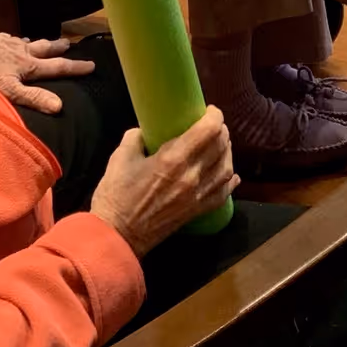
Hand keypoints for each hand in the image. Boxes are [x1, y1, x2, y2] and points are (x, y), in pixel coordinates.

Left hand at [0, 29, 94, 115]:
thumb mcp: (10, 89)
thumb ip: (33, 97)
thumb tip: (59, 106)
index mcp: (27, 66)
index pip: (57, 68)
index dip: (75, 68)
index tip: (92, 65)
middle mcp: (21, 52)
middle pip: (44, 49)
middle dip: (57, 48)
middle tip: (68, 44)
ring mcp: (6, 43)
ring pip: (26, 42)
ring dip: (37, 42)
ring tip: (42, 41)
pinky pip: (7, 38)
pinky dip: (13, 39)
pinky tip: (10, 39)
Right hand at [88, 109, 237, 255]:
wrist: (117, 236)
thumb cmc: (116, 196)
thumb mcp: (120, 158)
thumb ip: (135, 138)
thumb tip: (145, 131)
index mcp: (173, 159)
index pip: (208, 131)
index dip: (214, 116)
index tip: (210, 110)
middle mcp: (192, 176)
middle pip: (220, 146)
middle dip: (221, 131)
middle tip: (213, 124)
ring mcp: (197, 196)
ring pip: (226, 169)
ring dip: (227, 152)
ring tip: (220, 144)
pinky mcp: (197, 211)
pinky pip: (222, 194)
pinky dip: (229, 181)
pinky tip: (231, 174)